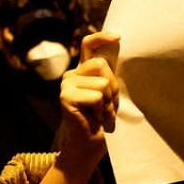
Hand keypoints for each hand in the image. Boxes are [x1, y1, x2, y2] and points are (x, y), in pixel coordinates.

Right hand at [57, 31, 120, 155]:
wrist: (89, 146)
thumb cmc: (102, 121)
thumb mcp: (110, 94)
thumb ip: (109, 74)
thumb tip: (116, 46)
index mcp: (83, 71)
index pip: (88, 45)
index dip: (101, 37)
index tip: (118, 37)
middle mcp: (72, 75)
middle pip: (101, 64)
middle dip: (112, 88)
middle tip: (107, 107)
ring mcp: (66, 85)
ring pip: (102, 82)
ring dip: (108, 103)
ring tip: (101, 115)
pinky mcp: (65, 97)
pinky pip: (96, 96)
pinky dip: (101, 111)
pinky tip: (95, 120)